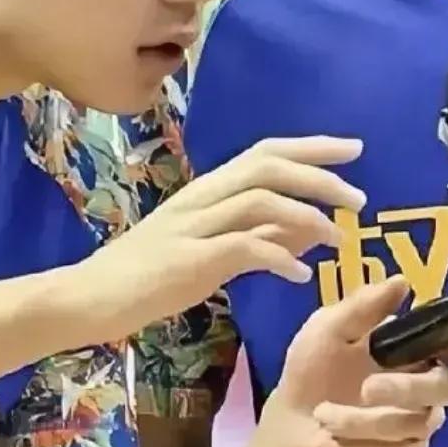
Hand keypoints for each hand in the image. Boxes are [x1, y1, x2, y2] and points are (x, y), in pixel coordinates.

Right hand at [78, 136, 366, 339]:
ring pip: (259, 201)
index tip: (354, 149)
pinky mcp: (187, 261)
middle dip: (319, 177)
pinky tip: (301, 275)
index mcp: (205, 191)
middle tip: (359, 198)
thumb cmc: (145, 276)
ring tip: (338, 239)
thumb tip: (309, 228)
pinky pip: (243, 249)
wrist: (89, 298)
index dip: (311, 148)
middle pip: (268, 167)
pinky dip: (279, 258)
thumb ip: (257, 237)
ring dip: (307, 217)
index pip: (265, 153)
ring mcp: (192, 228)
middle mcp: (200, 199)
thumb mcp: (209, 251)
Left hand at [262, 277, 447, 446]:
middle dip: (410, 387)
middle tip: (367, 388)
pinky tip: (336, 438)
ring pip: (421, 420)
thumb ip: (363, 306)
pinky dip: (365, 442)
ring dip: (366, 419)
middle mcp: (424, 382)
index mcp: (412, 347)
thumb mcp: (328, 328)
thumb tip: (402, 281)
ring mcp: (418, 420)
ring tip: (325, 416)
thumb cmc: (311, 369)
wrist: (291, 424)